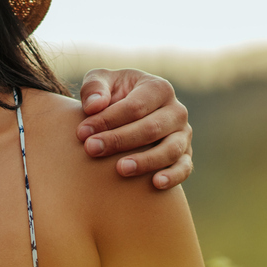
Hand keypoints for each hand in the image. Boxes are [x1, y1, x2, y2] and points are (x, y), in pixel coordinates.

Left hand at [77, 68, 192, 188]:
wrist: (126, 114)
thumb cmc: (111, 95)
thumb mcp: (101, 82)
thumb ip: (94, 88)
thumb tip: (94, 106)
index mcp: (158, 88)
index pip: (134, 106)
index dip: (107, 120)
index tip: (82, 132)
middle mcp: (176, 111)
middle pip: (151, 128)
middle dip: (119, 140)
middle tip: (91, 149)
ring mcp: (183, 134)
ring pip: (170, 149)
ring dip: (145, 161)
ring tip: (120, 169)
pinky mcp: (185, 155)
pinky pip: (184, 168)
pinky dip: (173, 176)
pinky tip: (155, 183)